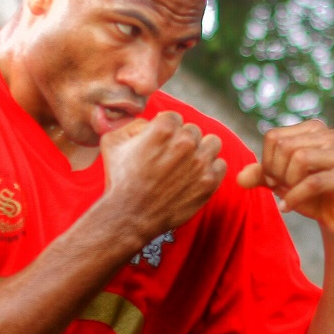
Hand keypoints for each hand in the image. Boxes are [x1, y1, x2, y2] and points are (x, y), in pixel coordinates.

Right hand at [99, 111, 225, 243]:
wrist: (130, 216)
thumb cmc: (119, 179)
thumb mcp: (113, 142)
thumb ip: (134, 124)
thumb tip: (152, 122)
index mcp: (164, 127)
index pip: (175, 118)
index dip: (166, 131)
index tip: (159, 146)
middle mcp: (185, 141)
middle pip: (193, 131)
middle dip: (182, 142)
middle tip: (170, 160)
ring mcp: (200, 162)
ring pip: (212, 143)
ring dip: (202, 151)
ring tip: (187, 165)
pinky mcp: (209, 182)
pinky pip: (220, 165)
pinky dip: (211, 170)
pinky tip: (195, 178)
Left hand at [237, 120, 333, 240]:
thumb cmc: (310, 196)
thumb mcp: (281, 182)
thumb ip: (261, 175)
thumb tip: (239, 178)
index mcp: (314, 129)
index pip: (274, 136)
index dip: (266, 161)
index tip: (273, 179)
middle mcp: (330, 136)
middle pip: (285, 146)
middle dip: (276, 172)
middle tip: (280, 188)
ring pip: (300, 158)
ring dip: (287, 182)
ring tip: (288, 194)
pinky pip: (313, 183)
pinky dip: (294, 197)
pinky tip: (287, 207)